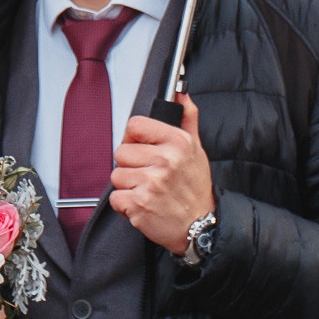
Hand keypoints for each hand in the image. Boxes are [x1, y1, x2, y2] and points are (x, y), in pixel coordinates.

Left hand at [109, 95, 213, 255]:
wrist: (202, 226)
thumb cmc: (195, 188)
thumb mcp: (196, 149)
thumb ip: (187, 118)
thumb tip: (180, 93)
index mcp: (177, 142)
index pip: (134, 125)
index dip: (133, 138)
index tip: (141, 149)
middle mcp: (165, 160)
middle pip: (121, 152)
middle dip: (130, 166)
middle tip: (148, 175)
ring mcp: (152, 183)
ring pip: (116, 176)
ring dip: (128, 187)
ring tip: (147, 191)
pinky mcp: (140, 205)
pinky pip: (115, 198)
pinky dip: (125, 206)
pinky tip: (143, 205)